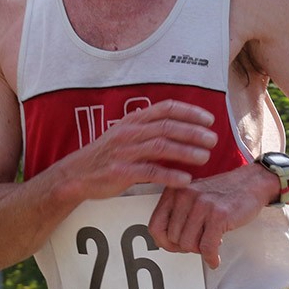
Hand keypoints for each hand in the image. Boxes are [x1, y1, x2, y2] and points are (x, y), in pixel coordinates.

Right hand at [66, 99, 217, 200]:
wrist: (76, 174)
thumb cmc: (105, 155)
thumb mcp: (123, 134)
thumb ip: (147, 127)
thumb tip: (174, 123)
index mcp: (133, 121)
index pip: (166, 108)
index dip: (190, 112)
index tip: (209, 119)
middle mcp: (129, 132)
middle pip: (168, 127)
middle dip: (194, 132)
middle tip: (213, 139)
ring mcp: (125, 152)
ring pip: (162, 147)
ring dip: (186, 152)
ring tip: (205, 157)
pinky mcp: (121, 172)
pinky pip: (150, 172)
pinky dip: (170, 175)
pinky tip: (186, 179)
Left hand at [147, 164, 273, 269]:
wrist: (252, 182)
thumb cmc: (223, 192)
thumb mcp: (192, 196)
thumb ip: (177, 214)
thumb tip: (167, 243)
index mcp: (174, 192)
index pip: (155, 226)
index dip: (163, 243)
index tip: (173, 247)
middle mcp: (185, 196)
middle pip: (173, 239)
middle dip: (186, 247)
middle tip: (198, 244)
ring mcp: (201, 205)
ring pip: (188, 244)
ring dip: (200, 250)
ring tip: (209, 243)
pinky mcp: (218, 215)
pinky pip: (207, 247)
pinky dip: (211, 258)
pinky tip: (215, 258)